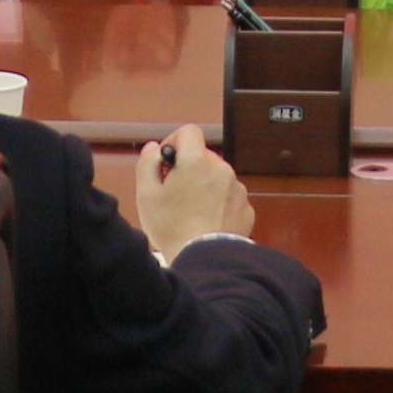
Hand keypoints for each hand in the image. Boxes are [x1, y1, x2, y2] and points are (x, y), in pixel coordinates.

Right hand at [135, 124, 248, 257]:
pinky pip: (230, 198)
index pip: (189, 132)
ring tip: (191, 212)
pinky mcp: (246, 208)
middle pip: (203, 156)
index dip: (175, 142)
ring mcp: (237, 189)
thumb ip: (147, 164)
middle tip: (175, 193)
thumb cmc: (172, 227)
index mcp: (196, 161)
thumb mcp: (146, 195)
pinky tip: (207, 222)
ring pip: (218, 177)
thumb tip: (154, 148)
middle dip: (189, 168)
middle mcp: (222, 169)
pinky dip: (219, 204)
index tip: (167, 162)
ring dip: (205, 186)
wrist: (205, 260)